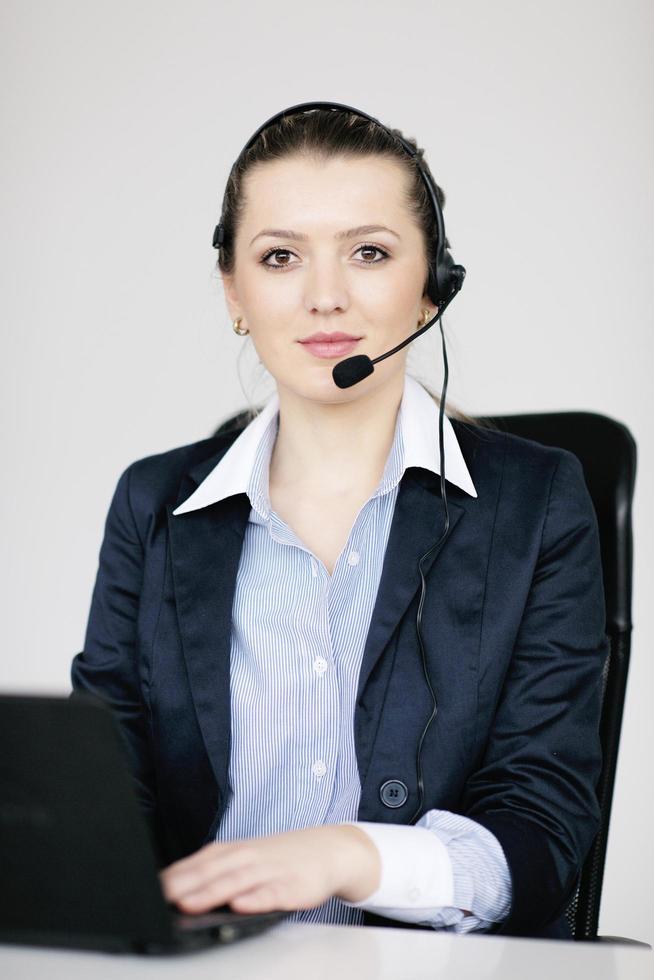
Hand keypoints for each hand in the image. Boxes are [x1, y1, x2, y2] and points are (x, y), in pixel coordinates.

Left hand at [160, 824, 380, 914]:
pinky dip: (255, 899)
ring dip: (211, 892)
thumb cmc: (279, 858)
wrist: (327, 850)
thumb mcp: (244, 859)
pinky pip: (271, 893)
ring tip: (189, 904)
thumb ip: (214, 873)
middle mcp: (247, 857)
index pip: (196, 863)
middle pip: (211, 872)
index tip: (146, 891)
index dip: (171, 878)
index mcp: (232, 852)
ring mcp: (270, 871)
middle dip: (183, 886)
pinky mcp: (291, 886)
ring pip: (236, 882)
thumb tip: (175, 890)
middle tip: (159, 900)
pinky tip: (241, 905)